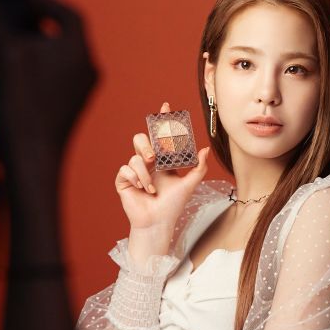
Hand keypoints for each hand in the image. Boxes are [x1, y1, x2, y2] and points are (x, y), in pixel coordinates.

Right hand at [0, 0, 97, 159]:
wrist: (31, 161)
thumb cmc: (14, 102)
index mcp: (79, 47)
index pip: (63, 10)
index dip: (38, 0)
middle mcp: (90, 68)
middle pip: (62, 33)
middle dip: (33, 22)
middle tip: (5, 19)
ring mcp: (84, 93)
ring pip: (60, 57)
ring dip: (33, 48)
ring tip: (4, 47)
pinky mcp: (73, 112)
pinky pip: (57, 79)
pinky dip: (36, 71)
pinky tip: (10, 78)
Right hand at [115, 102, 209, 232]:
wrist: (158, 223)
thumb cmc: (173, 206)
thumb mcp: (190, 185)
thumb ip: (199, 167)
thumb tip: (206, 149)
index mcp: (162, 161)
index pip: (161, 136)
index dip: (162, 121)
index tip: (166, 106)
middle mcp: (148, 163)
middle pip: (141, 139)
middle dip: (147, 145)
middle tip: (154, 157)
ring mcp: (135, 171)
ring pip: (134, 157)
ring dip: (145, 173)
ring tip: (152, 187)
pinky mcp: (124, 180)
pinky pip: (126, 169)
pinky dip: (136, 179)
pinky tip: (142, 190)